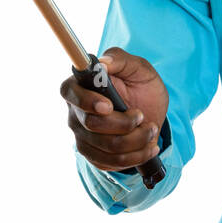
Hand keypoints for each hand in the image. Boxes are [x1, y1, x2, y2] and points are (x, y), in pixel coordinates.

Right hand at [60, 47, 168, 172]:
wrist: (152, 112)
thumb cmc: (140, 84)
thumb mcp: (138, 67)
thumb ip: (120, 59)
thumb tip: (103, 62)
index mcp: (80, 85)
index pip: (69, 92)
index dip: (86, 101)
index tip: (109, 106)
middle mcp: (75, 112)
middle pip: (92, 124)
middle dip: (125, 123)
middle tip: (142, 116)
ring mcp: (83, 136)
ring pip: (108, 147)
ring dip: (137, 140)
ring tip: (151, 129)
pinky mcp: (94, 156)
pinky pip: (113, 163)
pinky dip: (137, 156)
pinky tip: (148, 146)